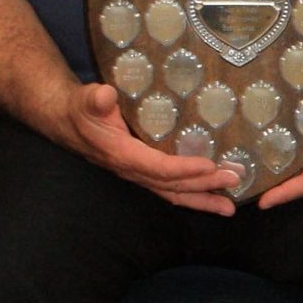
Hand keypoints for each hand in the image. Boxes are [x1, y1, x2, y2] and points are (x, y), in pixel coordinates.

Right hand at [48, 78, 239, 213]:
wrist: (68, 122)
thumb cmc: (81, 109)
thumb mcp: (86, 100)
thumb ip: (95, 99)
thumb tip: (105, 95)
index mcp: (122, 154)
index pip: (157, 167)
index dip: (183, 168)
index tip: (210, 165)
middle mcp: (132, 170)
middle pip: (172, 185)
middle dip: (204, 185)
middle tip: (234, 180)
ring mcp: (139, 175)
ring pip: (173, 193)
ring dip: (202, 199)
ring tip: (229, 207)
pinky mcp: (144, 172)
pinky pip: (170, 189)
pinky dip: (192, 195)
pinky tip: (212, 196)